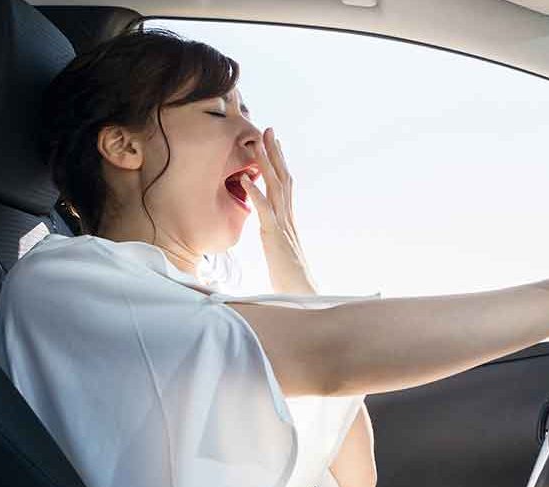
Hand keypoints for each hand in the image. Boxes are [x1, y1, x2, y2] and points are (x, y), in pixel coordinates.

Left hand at [240, 127, 317, 294]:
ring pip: (276, 188)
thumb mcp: (280, 250)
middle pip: (283, 178)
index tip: (274, 143)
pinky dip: (255, 193)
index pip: (285, 184)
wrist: (303, 295)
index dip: (280, 162)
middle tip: (269, 129)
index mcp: (288, 219)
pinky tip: (245, 179)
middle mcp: (288, 217)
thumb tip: (271, 229)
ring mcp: (283, 225)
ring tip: (258, 143)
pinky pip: (265, 211)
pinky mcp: (275, 237)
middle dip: (275, 153)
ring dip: (267, 164)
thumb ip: (276, 236)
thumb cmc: (291, 278)